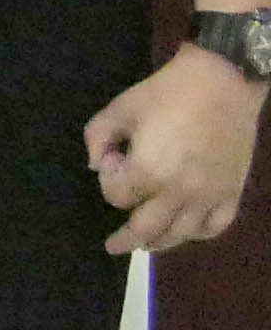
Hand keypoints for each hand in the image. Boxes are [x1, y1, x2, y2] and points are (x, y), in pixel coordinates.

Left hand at [86, 49, 265, 254]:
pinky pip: (217, 225)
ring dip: (160, 242)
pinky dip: (200, 233)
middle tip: (113, 247)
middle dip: (126, 240)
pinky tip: (189, 230)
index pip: (117, 196)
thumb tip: (97, 166)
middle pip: (147, 229)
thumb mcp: (120, 108)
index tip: (115, 160)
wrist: (223, 82)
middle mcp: (179, 192)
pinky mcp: (232, 191)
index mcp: (148, 172)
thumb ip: (98, 137)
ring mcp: (209, 195)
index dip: (109, 182)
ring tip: (147, 244)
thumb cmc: (168, 92)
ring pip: (182, 234)